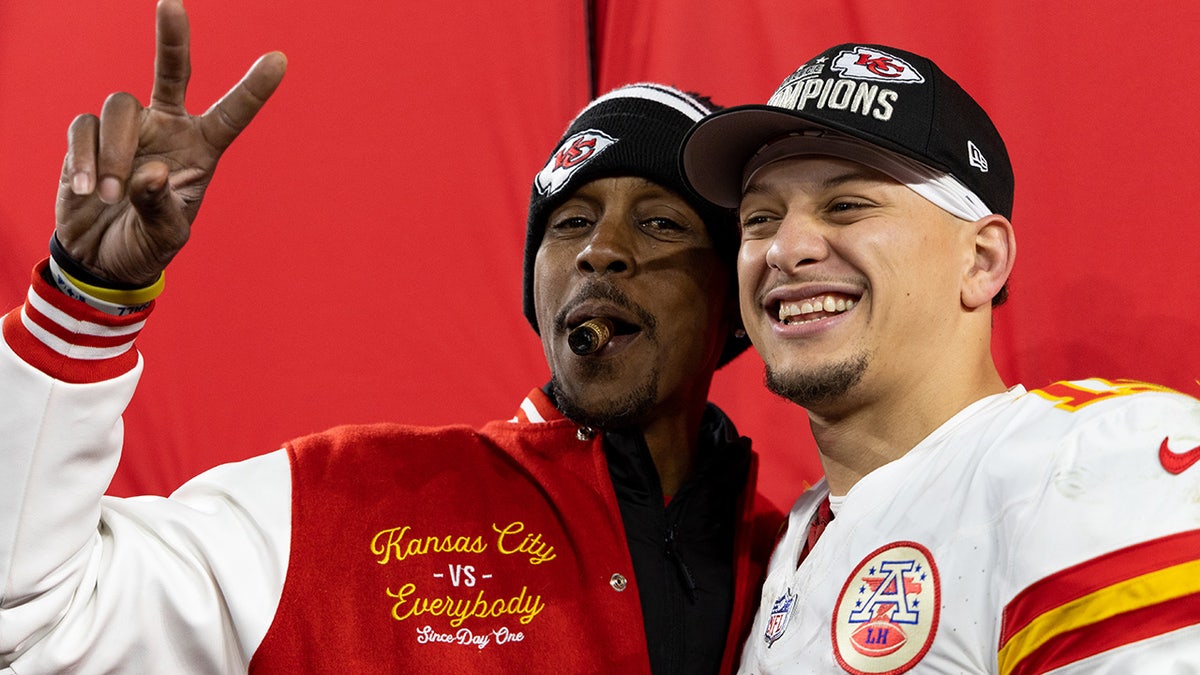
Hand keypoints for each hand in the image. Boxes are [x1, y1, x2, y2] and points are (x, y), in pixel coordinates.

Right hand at [55, 0, 286, 286]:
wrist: (101, 256)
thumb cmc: (146, 243)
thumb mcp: (165, 236)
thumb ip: (159, 207)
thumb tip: (147, 173)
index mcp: (202, 149)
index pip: (231, 115)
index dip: (254, 88)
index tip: (280, 59)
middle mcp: (167, 128)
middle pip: (172, 72)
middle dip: (171, 38)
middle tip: (171, 3)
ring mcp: (128, 128)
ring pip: (119, 107)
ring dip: (115, 153)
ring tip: (110, 196)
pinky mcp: (89, 135)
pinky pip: (85, 127)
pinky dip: (85, 157)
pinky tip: (87, 190)